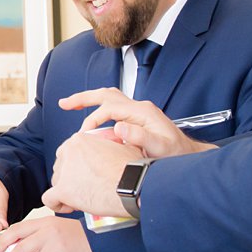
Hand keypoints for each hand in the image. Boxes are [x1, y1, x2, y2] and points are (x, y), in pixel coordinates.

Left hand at [0, 215, 98, 251]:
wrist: (101, 240)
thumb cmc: (75, 235)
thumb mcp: (55, 227)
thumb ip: (38, 234)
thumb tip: (15, 249)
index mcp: (44, 224)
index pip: (16, 230)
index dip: (1, 241)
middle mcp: (49, 235)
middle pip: (20, 250)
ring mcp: (58, 250)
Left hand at [41, 131, 143, 217]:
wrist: (134, 186)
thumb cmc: (132, 169)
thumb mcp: (123, 146)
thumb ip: (112, 143)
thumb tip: (118, 143)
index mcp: (79, 140)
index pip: (67, 153)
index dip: (76, 166)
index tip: (87, 175)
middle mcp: (68, 152)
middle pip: (60, 168)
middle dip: (70, 179)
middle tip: (86, 188)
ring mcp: (64, 171)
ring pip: (55, 183)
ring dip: (66, 192)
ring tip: (84, 198)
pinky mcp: (63, 190)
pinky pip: (49, 199)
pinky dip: (57, 205)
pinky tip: (69, 207)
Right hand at [58, 88, 214, 158]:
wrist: (188, 156)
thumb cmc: (176, 155)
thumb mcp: (160, 148)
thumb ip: (140, 136)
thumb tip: (118, 126)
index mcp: (142, 112)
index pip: (109, 108)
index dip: (93, 119)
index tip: (84, 135)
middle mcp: (139, 108)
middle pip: (106, 94)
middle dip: (83, 97)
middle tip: (63, 103)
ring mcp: (138, 113)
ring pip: (108, 98)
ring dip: (88, 100)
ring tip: (69, 104)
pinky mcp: (136, 120)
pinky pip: (113, 109)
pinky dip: (97, 110)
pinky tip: (90, 122)